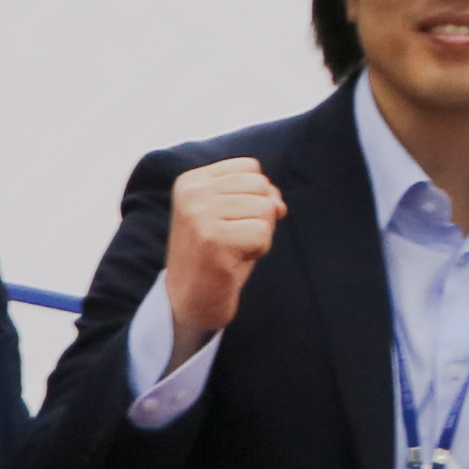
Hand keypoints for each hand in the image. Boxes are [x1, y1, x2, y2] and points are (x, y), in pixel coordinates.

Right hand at [161, 159, 282, 357]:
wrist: (190, 301)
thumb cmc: (215, 255)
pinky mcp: (213, 240)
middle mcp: (192, 193)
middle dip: (259, 216)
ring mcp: (200, 215)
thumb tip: (278, 203)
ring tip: (232, 250)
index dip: (254, 196)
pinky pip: (263, 234)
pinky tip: (234, 261)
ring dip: (258, 235)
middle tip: (233, 239)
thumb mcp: (230, 214)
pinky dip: (258, 251)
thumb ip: (256, 196)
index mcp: (192, 181)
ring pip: (265, 210)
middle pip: (260, 186)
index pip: (250, 168)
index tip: (230, 221)